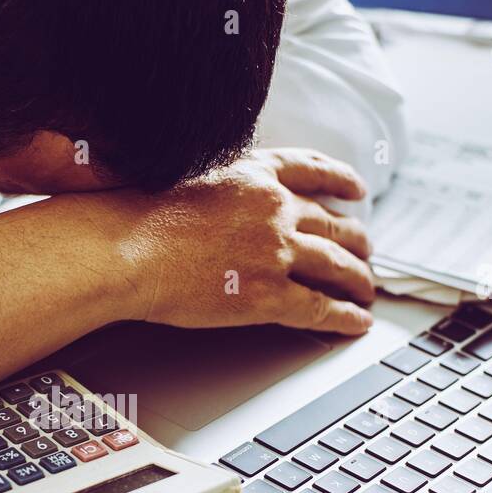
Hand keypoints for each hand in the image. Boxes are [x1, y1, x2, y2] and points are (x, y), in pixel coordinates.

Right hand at [109, 148, 375, 334]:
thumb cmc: (137, 217)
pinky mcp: (269, 295)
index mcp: (255, 174)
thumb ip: (222, 189)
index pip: (313, 170)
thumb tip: (225, 203)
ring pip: (336, 266)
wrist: (126, 249)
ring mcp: (276, 252)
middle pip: (333, 223)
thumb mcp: (188, 179)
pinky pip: (321, 308)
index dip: (341, 180)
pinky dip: (345, 317)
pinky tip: (357, 322)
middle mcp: (275, 208)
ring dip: (358, 280)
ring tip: (366, 290)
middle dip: (355, 240)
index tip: (356, 190)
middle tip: (364, 252)